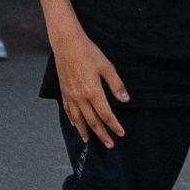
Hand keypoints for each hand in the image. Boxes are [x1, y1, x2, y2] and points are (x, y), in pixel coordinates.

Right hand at [52, 25, 128, 146]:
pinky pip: (68, 110)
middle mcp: (81, 98)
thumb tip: (125, 100)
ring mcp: (70, 96)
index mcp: (93, 92)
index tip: (121, 134)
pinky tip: (75, 124)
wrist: (67, 44)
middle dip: (102, 134)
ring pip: (78, 119)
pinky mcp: (64, 91)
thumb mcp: (107, 67)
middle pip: (93, 121)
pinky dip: (72, 120)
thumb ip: (116, 85)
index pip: (106, 115)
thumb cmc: (89, 53)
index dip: (114, 126)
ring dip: (85, 131)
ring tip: (89, 140)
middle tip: (109, 144)